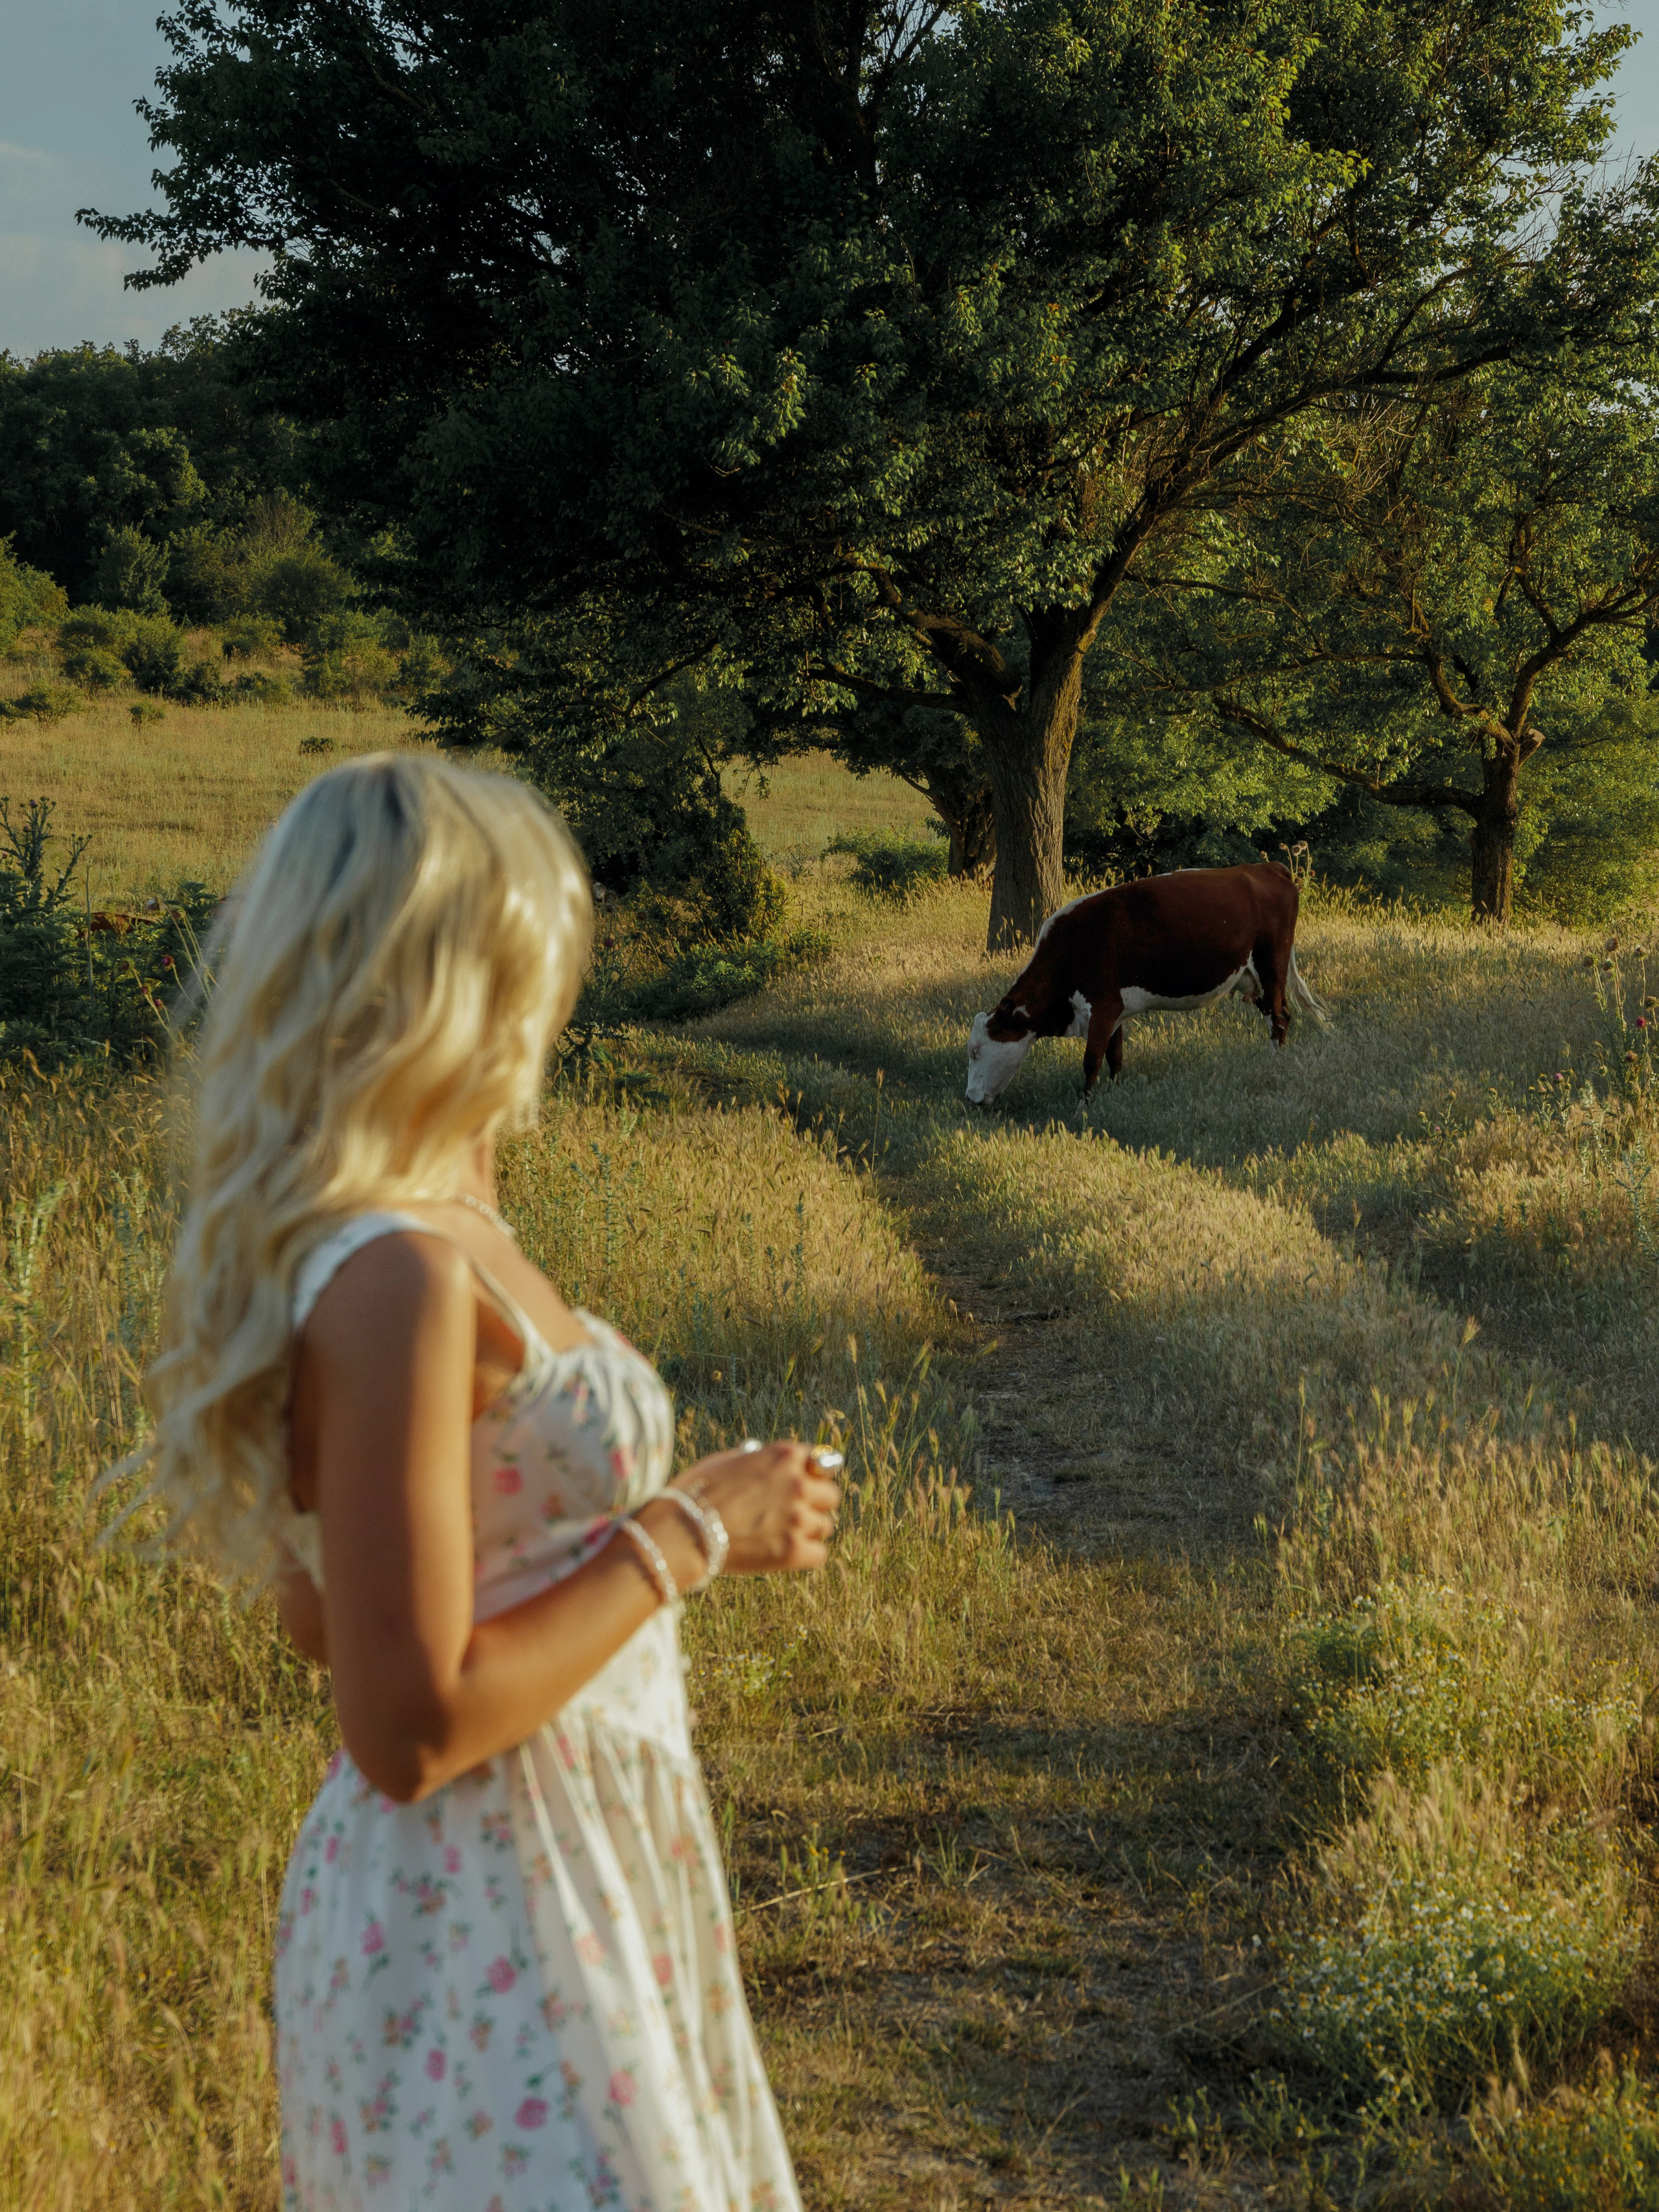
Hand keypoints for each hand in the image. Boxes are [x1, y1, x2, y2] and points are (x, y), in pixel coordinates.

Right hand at [665, 1439, 841, 1575]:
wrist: (681, 1530)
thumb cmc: (696, 1492)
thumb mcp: (728, 1461)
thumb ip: (759, 1460)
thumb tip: (766, 1459)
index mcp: (783, 1455)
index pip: (822, 1462)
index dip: (813, 1475)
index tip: (806, 1485)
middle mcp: (798, 1482)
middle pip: (831, 1495)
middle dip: (815, 1504)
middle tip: (793, 1514)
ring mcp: (798, 1517)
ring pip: (824, 1526)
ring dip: (808, 1531)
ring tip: (781, 1536)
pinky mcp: (793, 1550)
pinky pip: (819, 1554)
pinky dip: (805, 1556)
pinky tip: (784, 1555)